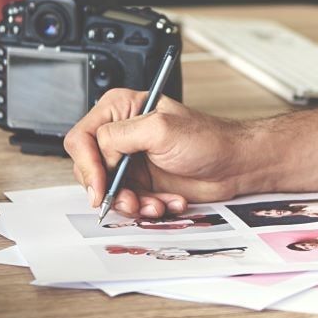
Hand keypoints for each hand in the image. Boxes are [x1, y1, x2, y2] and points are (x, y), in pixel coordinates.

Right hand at [63, 87, 249, 218]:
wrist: (235, 165)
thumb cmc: (207, 140)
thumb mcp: (160, 129)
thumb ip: (120, 137)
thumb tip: (98, 156)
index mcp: (120, 110)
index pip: (82, 138)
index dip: (87, 165)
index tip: (101, 186)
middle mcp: (122, 134)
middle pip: (89, 169)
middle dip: (110, 190)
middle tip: (129, 201)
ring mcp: (131, 160)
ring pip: (108, 191)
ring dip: (131, 203)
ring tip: (154, 205)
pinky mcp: (143, 182)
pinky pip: (129, 202)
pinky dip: (146, 208)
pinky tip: (167, 202)